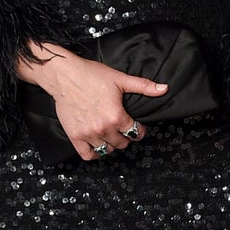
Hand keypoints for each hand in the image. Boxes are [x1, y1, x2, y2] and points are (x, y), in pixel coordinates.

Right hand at [19, 42, 166, 160]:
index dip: (139, 130)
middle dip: (126, 138)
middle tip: (124, 130)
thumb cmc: (92, 75)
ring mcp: (88, 134)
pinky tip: (98, 146)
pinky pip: (87, 154)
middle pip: (121, 143)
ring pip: (106, 150)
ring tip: (111, 136)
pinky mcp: (75, 136)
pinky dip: (94, 153)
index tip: (137, 128)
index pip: (135, 132)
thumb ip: (143, 86)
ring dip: (111, 145)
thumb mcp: (120, 79)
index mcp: (117, 116)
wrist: (65, 76)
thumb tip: (164, 88)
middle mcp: (103, 128)